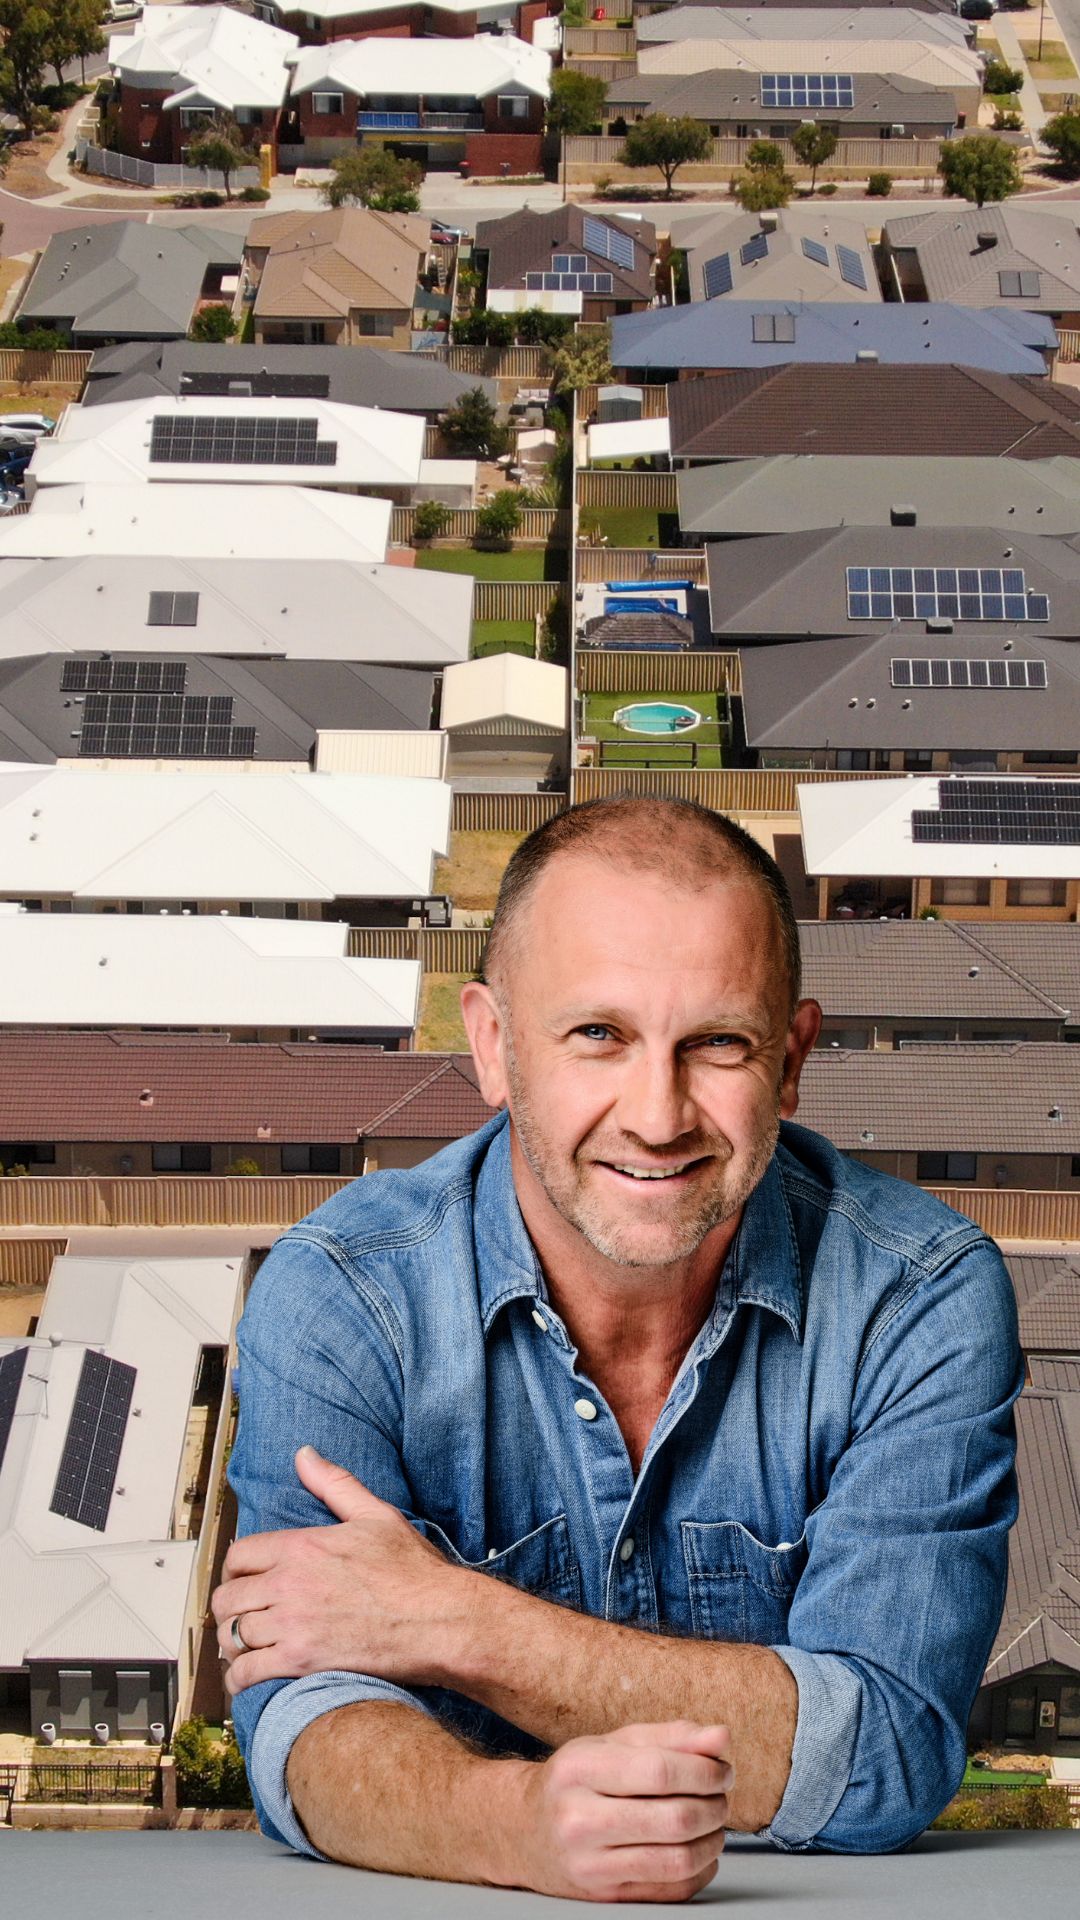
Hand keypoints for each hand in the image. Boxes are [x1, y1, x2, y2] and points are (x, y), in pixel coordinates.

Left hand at [211, 1447, 471, 1695]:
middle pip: (227, 1597)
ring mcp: (293, 1625)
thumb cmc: (413, 1571)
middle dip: (230, 1607)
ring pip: (232, 1635)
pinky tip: (249, 1677)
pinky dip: (240, 1678)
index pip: (238, 1555)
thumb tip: (304, 1454)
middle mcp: (289, 1583)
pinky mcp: (301, 1662)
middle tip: (243, 1615)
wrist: (440, 1619)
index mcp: (302, 1546)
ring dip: (234, 1643)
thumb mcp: (375, 1515)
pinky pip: (247, 1673)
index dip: (234, 1570)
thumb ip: (334, 1483)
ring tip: (245, 1647)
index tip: (243, 1581)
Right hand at [511, 1720, 732, 1903]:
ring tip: (713, 1822)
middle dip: (714, 1805)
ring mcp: (589, 1865)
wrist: (521, 1831)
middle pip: (674, 1819)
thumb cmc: (574, 1781)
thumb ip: (669, 1737)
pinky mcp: (603, 1897)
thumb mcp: (611, 1744)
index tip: (722, 1769)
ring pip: (677, 1860)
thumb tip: (721, 1737)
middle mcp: (579, 1819)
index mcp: (580, 1769)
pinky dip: (701, 1870)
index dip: (704, 1771)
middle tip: (720, 1795)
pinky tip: (699, 1851)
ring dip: (712, 1840)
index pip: (659, 1771)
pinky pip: (671, 1890)